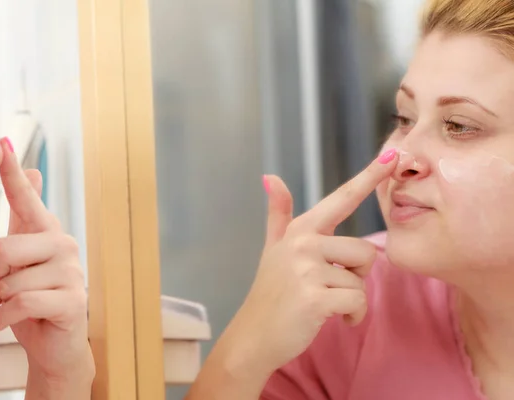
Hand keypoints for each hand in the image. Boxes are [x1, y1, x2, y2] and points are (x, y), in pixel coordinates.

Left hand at [0, 138, 93, 385]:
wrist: (55, 343)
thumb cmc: (36, 298)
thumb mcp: (26, 259)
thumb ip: (26, 219)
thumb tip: (34, 172)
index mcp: (48, 233)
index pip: (27, 199)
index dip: (13, 174)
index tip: (4, 145)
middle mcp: (64, 246)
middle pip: (2, 248)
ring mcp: (72, 273)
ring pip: (10, 281)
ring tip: (12, 307)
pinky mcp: (72, 301)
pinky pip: (21, 303)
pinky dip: (4, 319)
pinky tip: (4, 323)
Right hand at [221, 149, 398, 374]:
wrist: (254, 335)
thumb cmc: (270, 292)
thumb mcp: (273, 249)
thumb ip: (278, 213)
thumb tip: (270, 176)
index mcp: (301, 230)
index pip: (342, 198)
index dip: (369, 176)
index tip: (393, 155)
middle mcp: (304, 243)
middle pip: (365, 252)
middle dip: (356, 277)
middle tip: (329, 288)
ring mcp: (307, 269)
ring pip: (363, 280)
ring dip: (353, 299)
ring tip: (327, 304)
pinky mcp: (315, 297)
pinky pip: (357, 302)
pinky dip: (353, 317)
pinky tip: (334, 320)